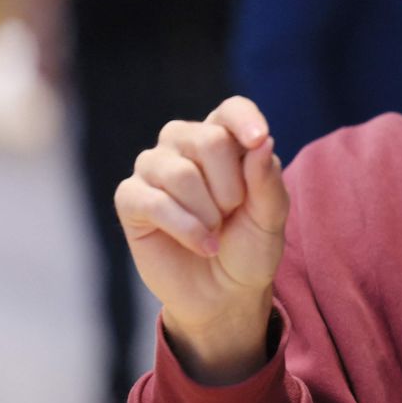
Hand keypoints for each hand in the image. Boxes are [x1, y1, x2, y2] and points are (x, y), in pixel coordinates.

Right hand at [114, 96, 287, 383]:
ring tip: (216, 231)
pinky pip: (154, 201)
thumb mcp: (270, 217)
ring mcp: (154, 169)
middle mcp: (185, 144)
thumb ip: (267, 180)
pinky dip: (186, 228)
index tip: (258, 140)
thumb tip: (261, 142)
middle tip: (232, 213)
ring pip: (179, 172)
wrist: (225, 293)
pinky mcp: (131, 199)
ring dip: (208, 212)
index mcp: (225, 139)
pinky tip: (204, 245)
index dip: (244, 120)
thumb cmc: (249, 247)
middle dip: (231, 187)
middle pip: (208, 139)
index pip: (231, 109)